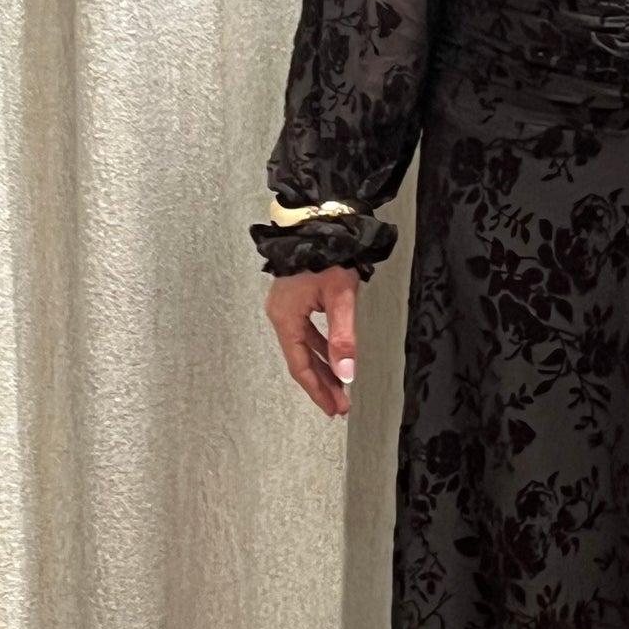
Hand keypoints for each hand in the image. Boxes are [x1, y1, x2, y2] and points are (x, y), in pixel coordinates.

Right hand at [264, 265, 358, 417]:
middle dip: (322, 385)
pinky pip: (307, 334)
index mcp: (285, 317)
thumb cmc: (327, 254)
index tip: (332, 407)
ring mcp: (287, 308)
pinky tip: (334, 359)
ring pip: (305, 349)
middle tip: (338, 406)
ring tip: (340, 389)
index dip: (317, 390)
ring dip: (323, 369)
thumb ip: (343, 337)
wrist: (320, 221)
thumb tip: (346, 372)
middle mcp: (281, 315)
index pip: (300, 365)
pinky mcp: (296, 300)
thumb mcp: (340, 298)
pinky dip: (322, 349)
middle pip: (301, 361)